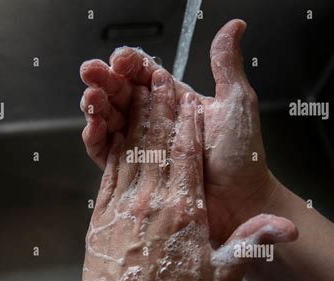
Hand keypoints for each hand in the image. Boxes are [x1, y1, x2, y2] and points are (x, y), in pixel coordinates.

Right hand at [80, 19, 274, 244]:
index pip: (146, 76)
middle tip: (90, 72)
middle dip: (105, 81)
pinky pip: (110, 154)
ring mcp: (146, 147)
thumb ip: (226, 66)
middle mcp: (158, 122)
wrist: (240, 201)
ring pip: (113, 121)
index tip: (119, 59)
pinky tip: (93, 127)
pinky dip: (98, 139)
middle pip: (123, 96)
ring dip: (98, 107)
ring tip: (90, 97)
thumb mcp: (236, 104)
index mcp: (176, 102)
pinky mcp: (136, 172)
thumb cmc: (243, 155)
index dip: (130, 66)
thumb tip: (234, 26)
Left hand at [81, 71, 297, 280]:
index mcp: (183, 211)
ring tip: (137, 94)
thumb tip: (285, 227)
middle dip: (158, 108)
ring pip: (130, 151)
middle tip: (159, 80)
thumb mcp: (221, 276)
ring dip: (134, 120)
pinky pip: (109, 172)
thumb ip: (251, 244)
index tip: (188, 101)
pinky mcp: (101, 216)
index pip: (186, 154)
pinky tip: (116, 134)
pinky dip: (113, 149)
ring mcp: (122, 207)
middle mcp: (150, 202)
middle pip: (155, 143)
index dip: (187, 123)